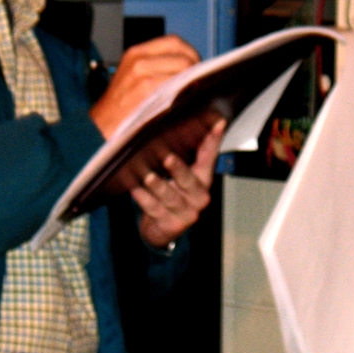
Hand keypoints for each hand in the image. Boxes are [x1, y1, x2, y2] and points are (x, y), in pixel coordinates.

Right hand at [89, 35, 200, 138]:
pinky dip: (187, 93)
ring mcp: (143, 75)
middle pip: (183, 55)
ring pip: (185, 69)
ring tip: (193, 95)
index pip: (174, 42)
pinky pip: (178, 85)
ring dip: (194, 82)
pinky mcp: (147, 91)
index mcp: (135, 54)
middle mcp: (139, 60)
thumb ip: (155, 69)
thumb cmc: (117, 112)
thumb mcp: (130, 80)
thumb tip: (187, 68)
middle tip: (198, 85)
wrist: (96, 133)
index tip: (195, 68)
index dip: (190, 53)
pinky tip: (186, 103)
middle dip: (196, 70)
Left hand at [132, 118, 226, 248]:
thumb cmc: (172, 195)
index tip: (217, 123)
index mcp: (203, 180)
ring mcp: (186, 213)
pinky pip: (154, 209)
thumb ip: (190, 154)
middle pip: (189, 181)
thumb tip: (189, 124)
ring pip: (170, 197)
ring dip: (158, 186)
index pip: (209, 157)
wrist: (162, 230)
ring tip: (148, 177)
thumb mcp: (183, 175)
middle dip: (178, 169)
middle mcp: (198, 197)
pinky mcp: (170, 224)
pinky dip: (144, 198)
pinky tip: (135, 189)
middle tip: (168, 158)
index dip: (213, 140)